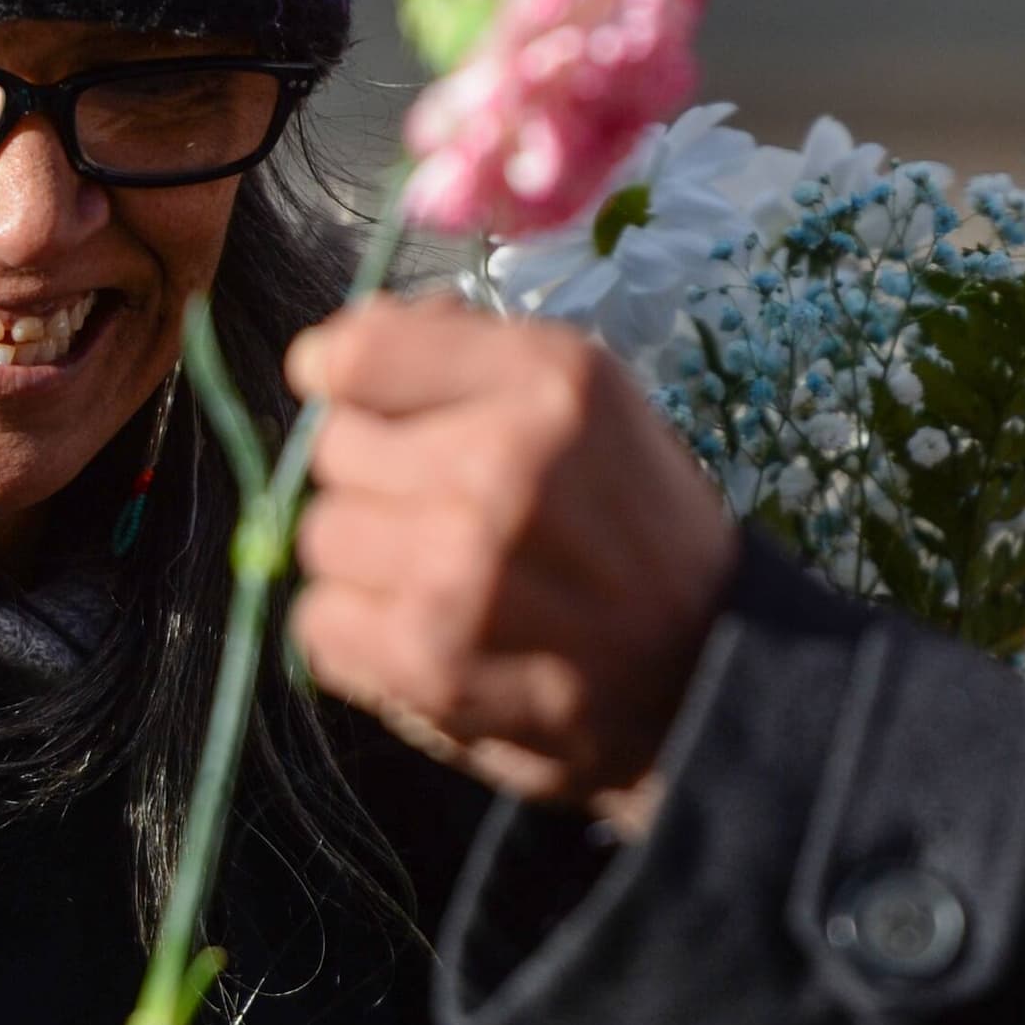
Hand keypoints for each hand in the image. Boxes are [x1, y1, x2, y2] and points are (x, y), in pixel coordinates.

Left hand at [288, 298, 736, 832]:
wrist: (705, 672)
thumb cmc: (635, 527)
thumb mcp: (589, 401)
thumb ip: (463, 356)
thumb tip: (328, 357)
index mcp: (550, 382)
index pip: (361, 352)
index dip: (338, 376)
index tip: (360, 405)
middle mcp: (501, 465)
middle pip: (334, 450)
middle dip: (376, 478)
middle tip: (443, 513)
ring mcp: (458, 569)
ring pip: (320, 538)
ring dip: (366, 561)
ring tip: (439, 580)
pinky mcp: (428, 662)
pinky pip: (319, 624)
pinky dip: (359, 635)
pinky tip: (425, 634)